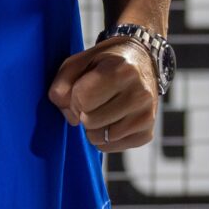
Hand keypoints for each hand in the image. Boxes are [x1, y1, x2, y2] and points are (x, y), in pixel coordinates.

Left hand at [48, 37, 159, 152]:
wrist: (140, 63)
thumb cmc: (106, 63)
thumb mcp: (79, 62)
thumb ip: (62, 84)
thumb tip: (70, 117)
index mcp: (123, 70)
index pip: (83, 99)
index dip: (75, 97)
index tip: (82, 88)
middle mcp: (140, 94)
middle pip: (90, 120)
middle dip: (83, 112)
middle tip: (93, 99)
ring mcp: (146, 116)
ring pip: (99, 137)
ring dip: (92, 126)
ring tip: (102, 108)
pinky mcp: (146, 134)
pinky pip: (110, 146)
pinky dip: (103, 137)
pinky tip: (111, 119)